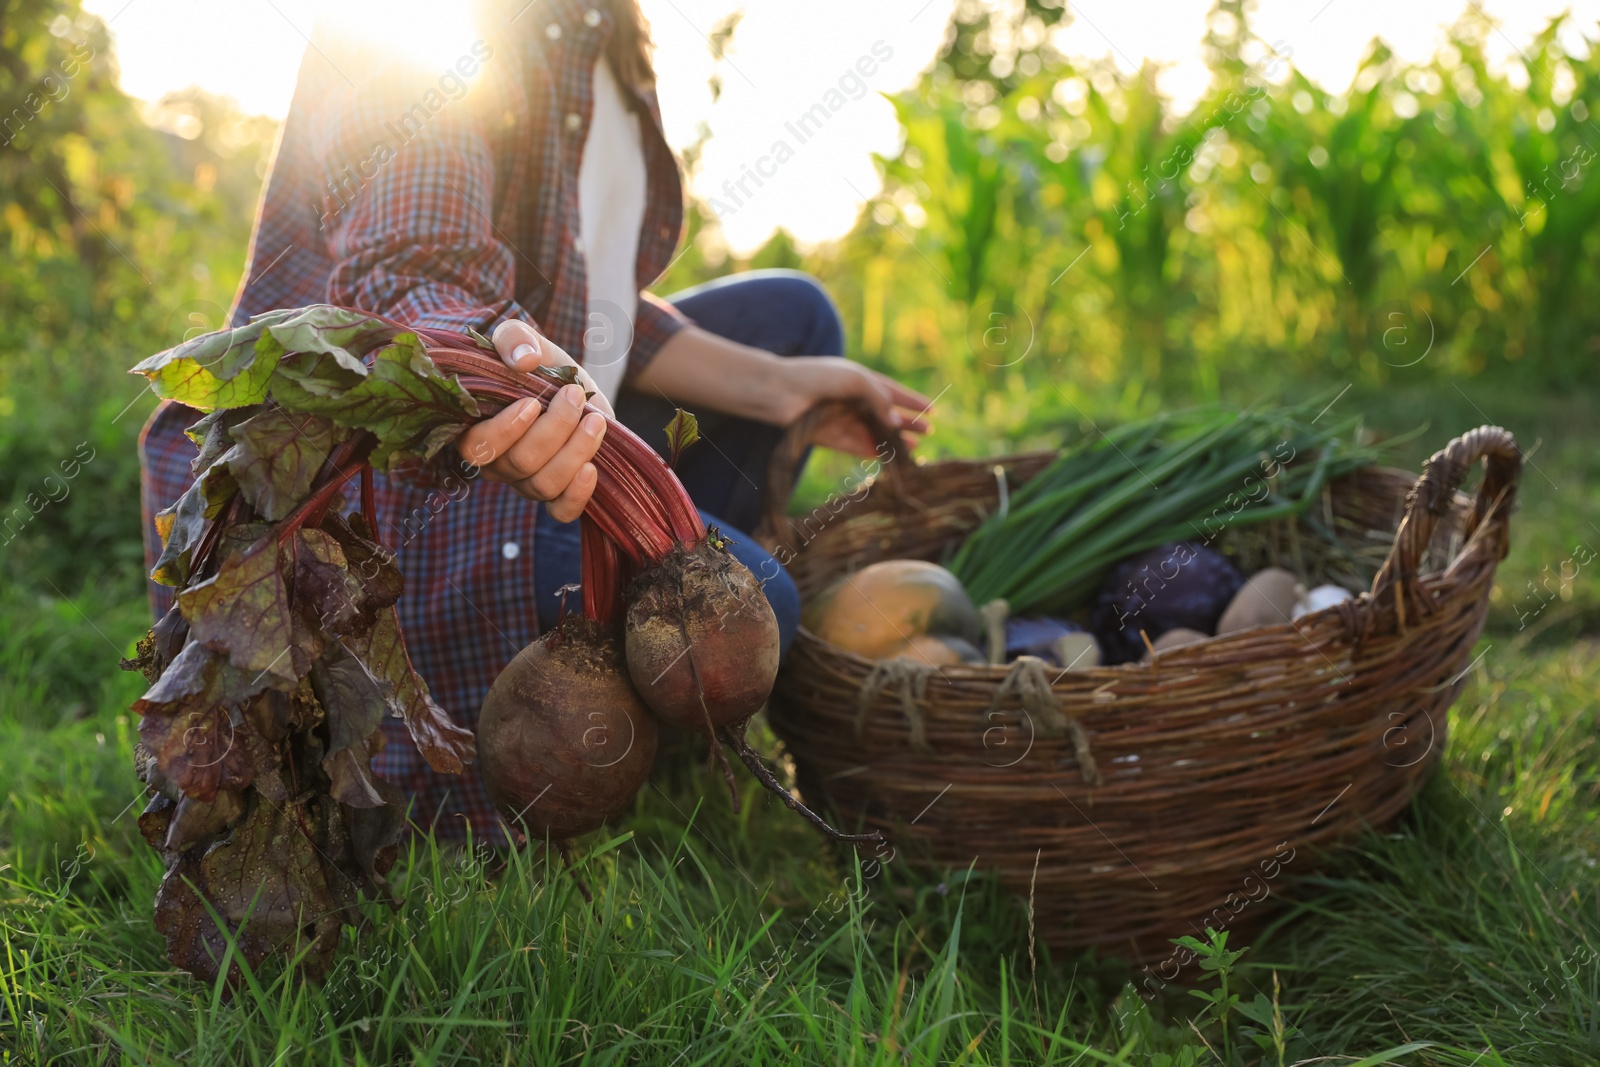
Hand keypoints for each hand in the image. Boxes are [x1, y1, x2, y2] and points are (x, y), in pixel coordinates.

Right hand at [454, 320, 612, 520]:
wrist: (571, 387)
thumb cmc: (537, 366)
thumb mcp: (524, 342)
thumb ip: (514, 338)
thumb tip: (524, 358)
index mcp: (477, 430)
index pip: (478, 448)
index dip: (506, 430)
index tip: (532, 401)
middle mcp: (498, 464)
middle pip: (519, 463)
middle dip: (553, 429)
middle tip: (574, 396)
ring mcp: (528, 482)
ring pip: (544, 484)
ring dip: (575, 451)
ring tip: (595, 420)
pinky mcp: (559, 493)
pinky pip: (562, 511)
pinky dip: (578, 494)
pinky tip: (592, 467)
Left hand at [774, 357, 931, 456]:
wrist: (780, 392)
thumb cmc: (818, 377)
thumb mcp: (856, 379)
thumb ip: (880, 398)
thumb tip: (896, 422)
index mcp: (859, 380)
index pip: (892, 391)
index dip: (912, 400)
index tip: (932, 409)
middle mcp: (852, 400)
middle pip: (886, 414)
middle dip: (908, 423)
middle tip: (928, 432)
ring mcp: (842, 420)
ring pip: (874, 433)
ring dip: (894, 440)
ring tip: (915, 448)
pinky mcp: (831, 438)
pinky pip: (858, 446)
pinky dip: (875, 451)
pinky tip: (890, 456)